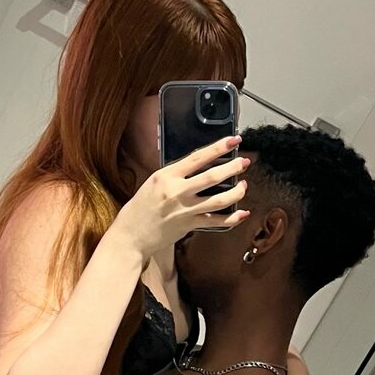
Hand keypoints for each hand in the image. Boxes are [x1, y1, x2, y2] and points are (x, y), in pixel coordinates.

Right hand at [113, 136, 250, 258]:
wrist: (131, 234)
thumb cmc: (141, 207)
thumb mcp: (154, 182)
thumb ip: (175, 175)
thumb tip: (200, 166)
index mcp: (167, 176)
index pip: (197, 157)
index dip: (218, 147)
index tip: (233, 140)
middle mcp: (177, 191)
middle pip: (212, 177)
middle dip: (233, 168)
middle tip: (244, 162)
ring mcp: (184, 209)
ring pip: (219, 200)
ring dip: (237, 192)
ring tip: (243, 186)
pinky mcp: (189, 225)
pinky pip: (216, 222)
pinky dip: (233, 218)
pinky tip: (242, 213)